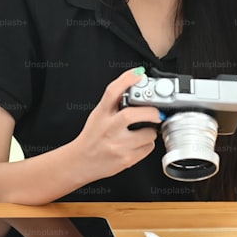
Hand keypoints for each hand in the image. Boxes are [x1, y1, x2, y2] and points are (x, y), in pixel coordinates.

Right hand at [69, 68, 160, 182]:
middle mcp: (109, 128)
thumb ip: (114, 103)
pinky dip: (148, 144)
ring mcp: (117, 145)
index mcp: (101, 114)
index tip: (139, 74)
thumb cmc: (91, 137)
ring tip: (144, 131)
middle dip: (150, 112)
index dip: (127, 79)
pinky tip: (138, 144)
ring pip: (147, 134)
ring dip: (151, 131)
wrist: (80, 162)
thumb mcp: (99, 115)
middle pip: (131, 115)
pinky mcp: (126, 159)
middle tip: (156, 112)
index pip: (112, 92)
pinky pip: (148, 148)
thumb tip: (136, 85)